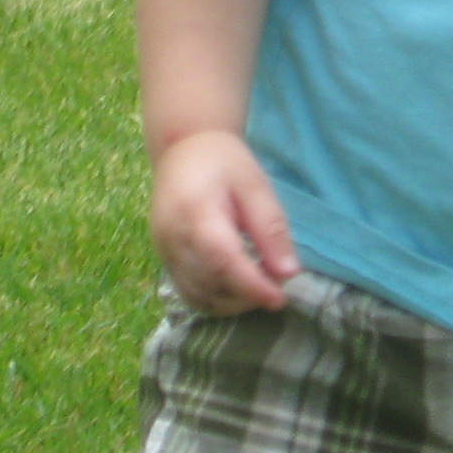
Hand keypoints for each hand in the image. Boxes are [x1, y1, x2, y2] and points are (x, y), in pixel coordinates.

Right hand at [149, 128, 298, 313]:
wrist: (183, 150)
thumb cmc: (224, 163)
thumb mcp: (256, 187)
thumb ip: (271, 229)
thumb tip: (288, 274)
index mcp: (195, 212)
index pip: (222, 260)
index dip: (251, 286)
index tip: (279, 299)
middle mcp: (172, 237)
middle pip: (210, 284)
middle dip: (247, 296)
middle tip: (277, 285)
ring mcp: (163, 252)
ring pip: (198, 296)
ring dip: (233, 302)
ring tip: (260, 286)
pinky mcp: (164, 260)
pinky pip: (189, 292)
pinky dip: (216, 300)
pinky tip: (238, 289)